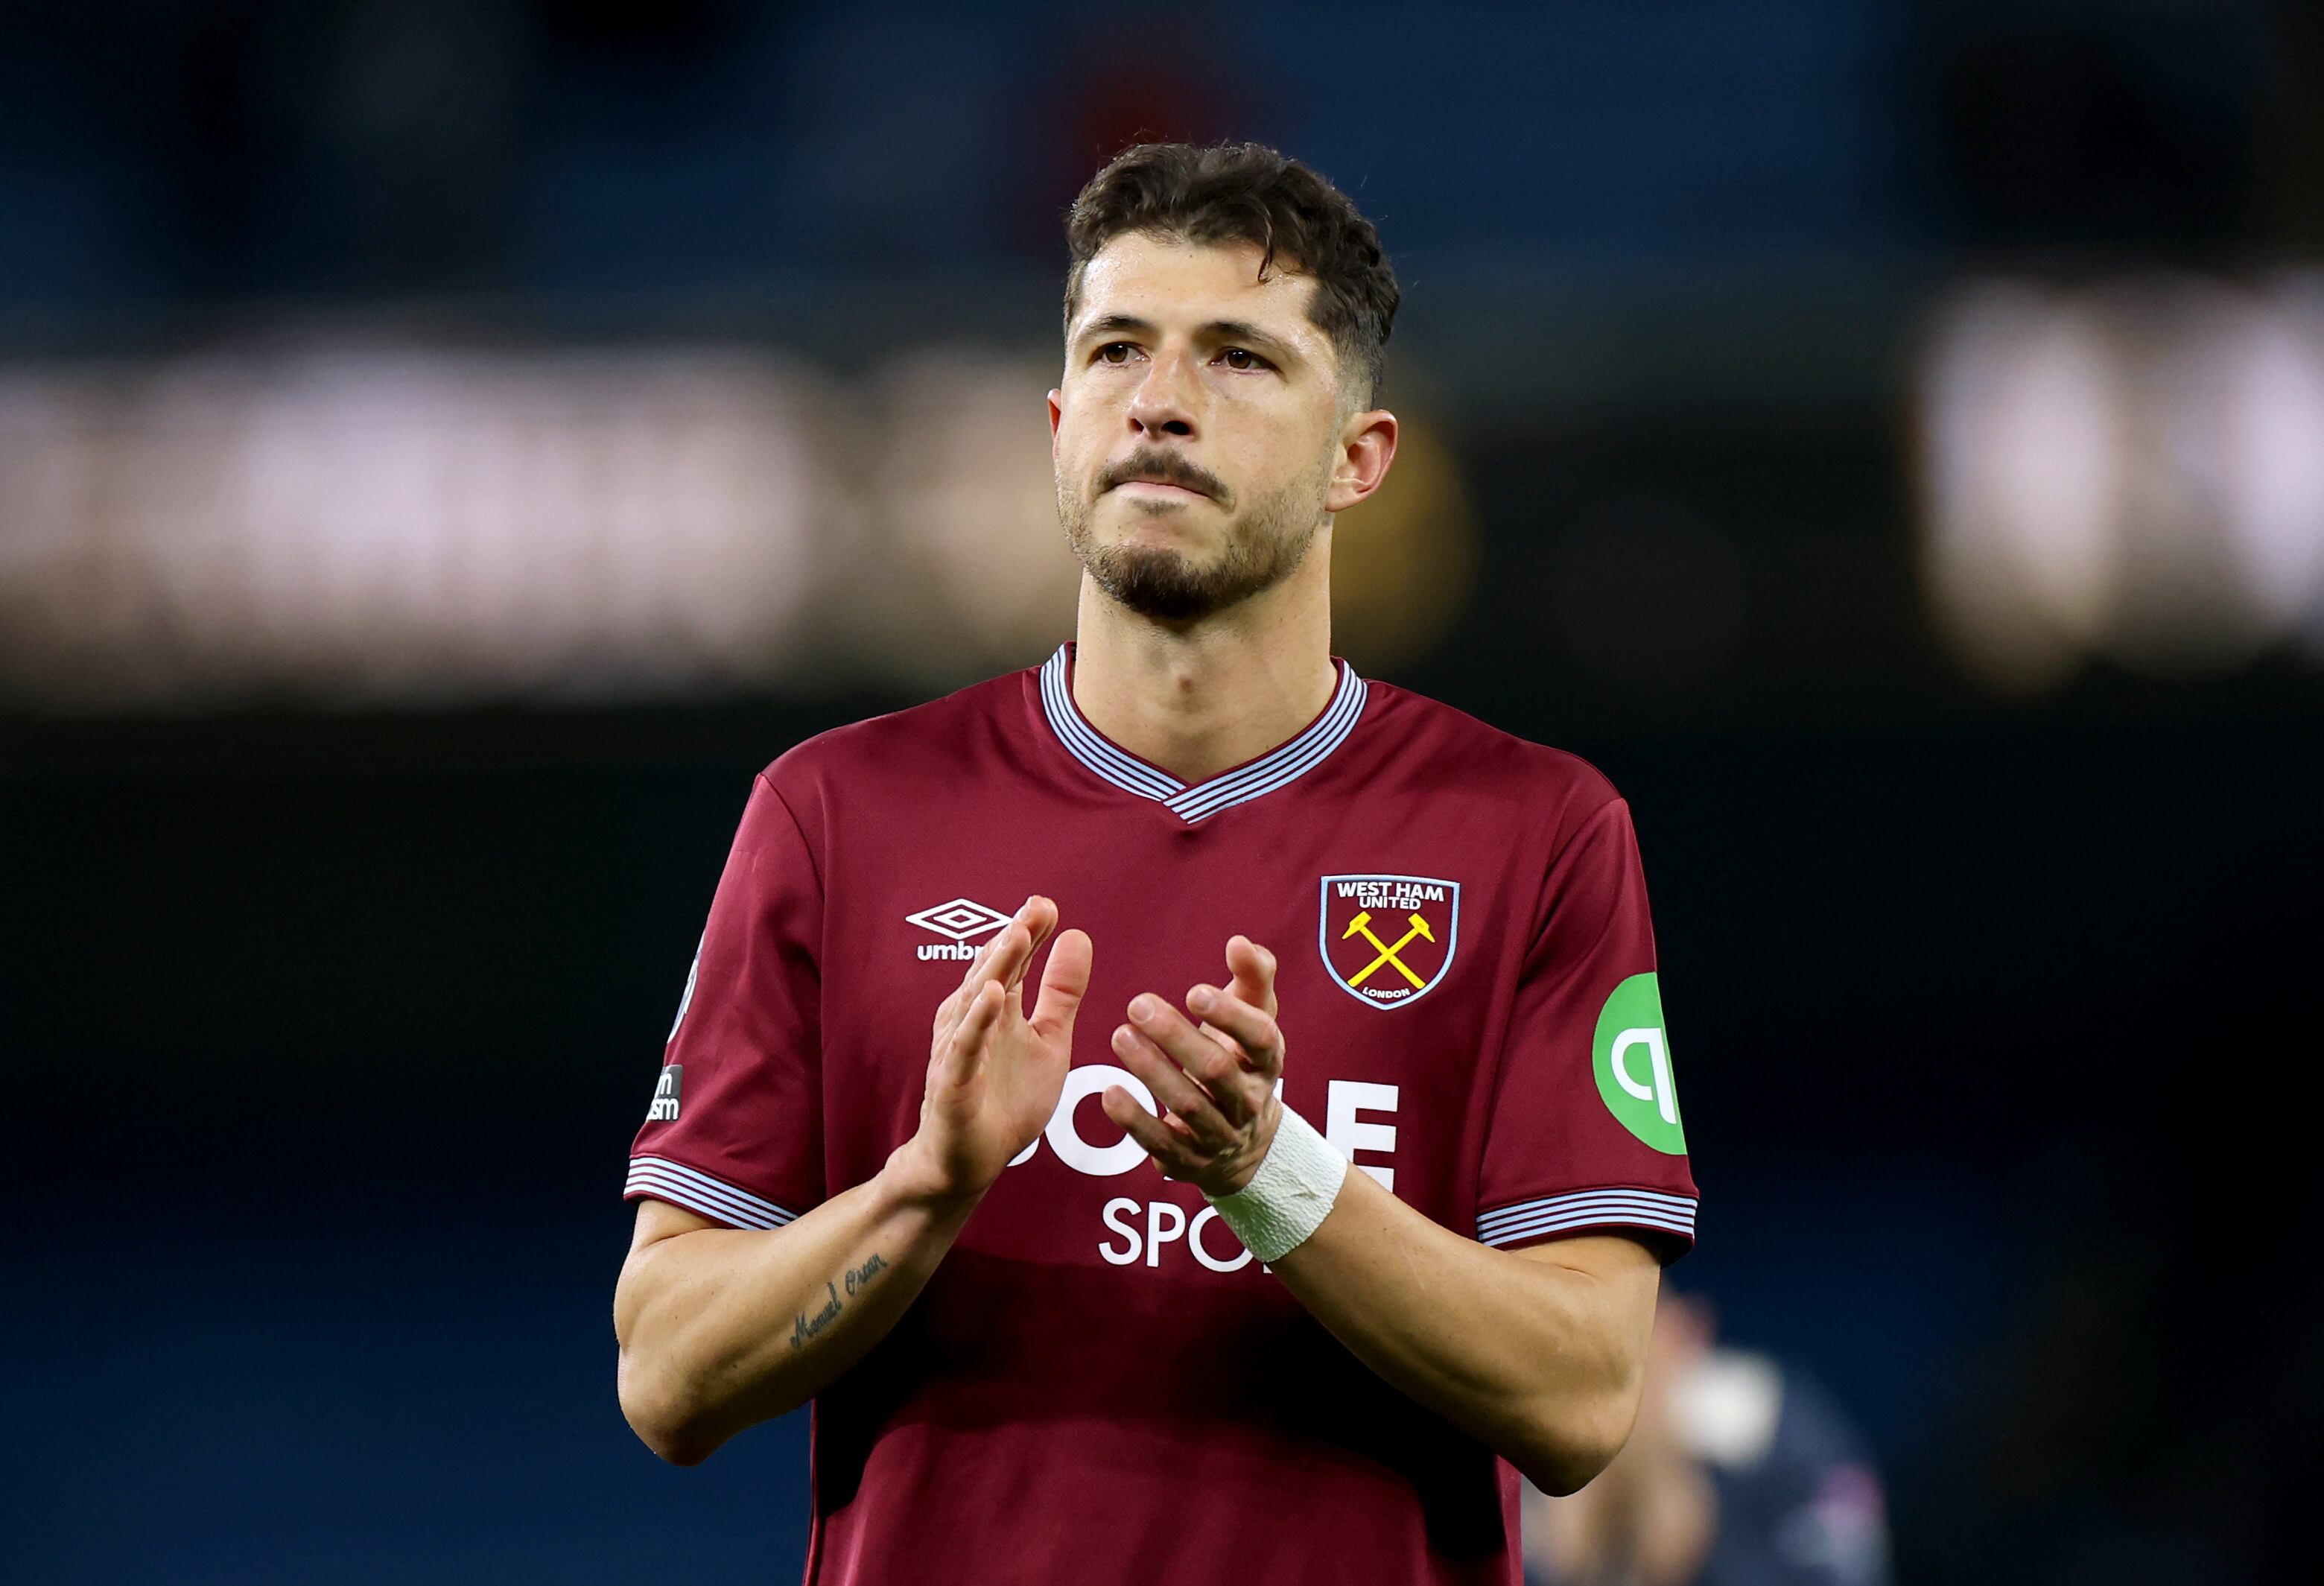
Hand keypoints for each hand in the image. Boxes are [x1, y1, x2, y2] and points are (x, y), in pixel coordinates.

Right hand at [895, 896, 1091, 1204]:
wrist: (968, 1161)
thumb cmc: (1006, 1100)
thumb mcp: (1048, 1040)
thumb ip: (1061, 992)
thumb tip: (1077, 935)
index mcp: (998, 1009)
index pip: (1015, 962)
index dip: (1030, 933)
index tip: (1048, 905)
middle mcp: (974, 1021)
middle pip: (994, 972)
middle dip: (1014, 938)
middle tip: (1036, 908)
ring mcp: (959, 1050)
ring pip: (976, 1001)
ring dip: (996, 967)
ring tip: (1018, 934)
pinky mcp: (952, 1083)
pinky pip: (963, 1048)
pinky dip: (977, 1021)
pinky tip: (993, 997)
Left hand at [1100, 935, 1285, 1197]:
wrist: (1244, 1146)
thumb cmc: (1239, 1062)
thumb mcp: (1253, 1019)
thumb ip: (1252, 977)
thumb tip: (1241, 943)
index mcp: (1266, 1061)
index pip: (1259, 1038)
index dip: (1229, 1016)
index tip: (1194, 991)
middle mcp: (1248, 1102)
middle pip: (1216, 1070)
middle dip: (1176, 1037)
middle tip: (1137, 1004)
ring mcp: (1219, 1136)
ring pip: (1187, 1105)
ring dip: (1151, 1070)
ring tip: (1120, 1036)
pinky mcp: (1188, 1161)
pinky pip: (1161, 1143)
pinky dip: (1135, 1120)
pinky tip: (1110, 1093)